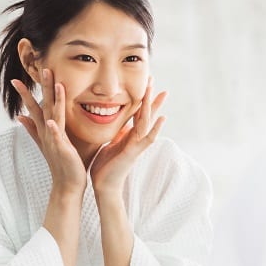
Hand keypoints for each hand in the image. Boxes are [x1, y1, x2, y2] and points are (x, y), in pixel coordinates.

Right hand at [12, 70, 86, 195]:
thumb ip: (33, 129)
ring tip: (54, 84)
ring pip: (53, 116)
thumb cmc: (61, 163)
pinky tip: (52, 123)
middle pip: (44, 105)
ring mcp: (53, 140)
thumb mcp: (46, 142)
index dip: (28, 92)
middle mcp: (48, 132)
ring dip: (53, 100)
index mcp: (46, 129)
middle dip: (43, 87)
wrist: (67, 185)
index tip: (18, 78)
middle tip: (43, 67)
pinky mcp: (61, 150)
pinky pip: (57, 138)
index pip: (36, 106)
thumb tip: (20, 116)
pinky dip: (54, 130)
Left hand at [90, 76, 166, 195]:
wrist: (104, 187)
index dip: (142, 99)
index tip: (145, 83)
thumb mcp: (110, 144)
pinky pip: (146, 139)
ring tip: (160, 91)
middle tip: (153, 78)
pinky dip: (155, 128)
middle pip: (145, 113)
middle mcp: (135, 139)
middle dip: (150, 96)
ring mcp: (137, 145)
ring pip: (147, 122)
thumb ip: (118, 134)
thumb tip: (123, 124)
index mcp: (129, 135)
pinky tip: (162, 118)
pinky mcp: (133, 153)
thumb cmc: (105, 168)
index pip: (137, 113)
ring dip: (153, 106)